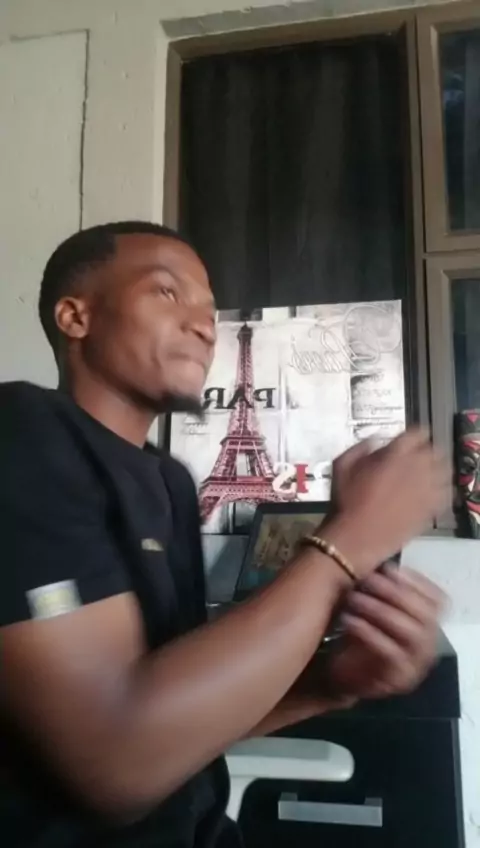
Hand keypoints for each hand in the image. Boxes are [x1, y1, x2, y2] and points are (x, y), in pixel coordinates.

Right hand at [323, 430, 449, 574]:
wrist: (354, 539)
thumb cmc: (344, 503)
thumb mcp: (341, 466)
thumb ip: (361, 448)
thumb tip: (375, 442)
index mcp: (394, 455)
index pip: (416, 434)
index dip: (414, 436)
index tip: (411, 440)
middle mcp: (414, 469)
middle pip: (433, 451)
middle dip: (426, 452)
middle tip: (417, 457)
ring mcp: (425, 490)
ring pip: (443, 471)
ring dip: (436, 469)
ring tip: (428, 474)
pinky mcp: (429, 510)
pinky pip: (445, 494)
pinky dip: (441, 490)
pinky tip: (432, 493)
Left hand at [323, 565, 445, 699]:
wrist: (343, 678)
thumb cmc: (361, 638)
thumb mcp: (373, 610)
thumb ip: (382, 591)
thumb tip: (378, 562)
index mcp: (428, 626)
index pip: (438, 601)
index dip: (417, 582)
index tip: (389, 569)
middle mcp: (429, 646)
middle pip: (425, 616)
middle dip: (396, 593)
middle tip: (368, 580)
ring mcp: (415, 665)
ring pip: (410, 634)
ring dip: (381, 611)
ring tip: (355, 598)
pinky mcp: (396, 680)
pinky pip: (389, 653)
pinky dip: (368, 633)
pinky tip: (349, 620)